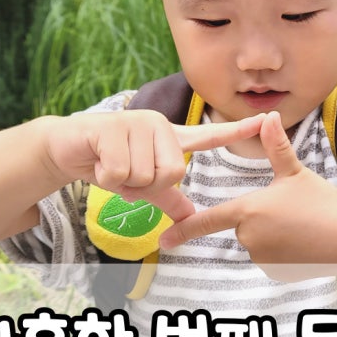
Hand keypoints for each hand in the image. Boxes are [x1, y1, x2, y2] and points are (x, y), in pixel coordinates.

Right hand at [45, 110, 265, 221]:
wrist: (68, 148)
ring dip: (122, 181)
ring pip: (143, 175)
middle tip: (126, 173)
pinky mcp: (113, 127)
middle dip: (144, 185)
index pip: (210, 135)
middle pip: (172, 173)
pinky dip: (106, 178)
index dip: (239, 130)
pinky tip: (98, 161)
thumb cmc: (109, 162)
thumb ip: (167, 198)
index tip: (269, 118)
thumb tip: (190, 218)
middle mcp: (159, 126)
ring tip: (111, 164)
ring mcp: (137, 123)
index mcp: (170, 138)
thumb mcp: (142, 184)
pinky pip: (120, 171)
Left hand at [158, 112, 336, 277]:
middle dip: (260, 218)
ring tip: (300, 227)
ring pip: (257, 242)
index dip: (183, 230)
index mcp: (248, 210)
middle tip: (291, 212)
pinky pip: (270, 258)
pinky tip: (303, 244)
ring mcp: (262, 258)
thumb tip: (269, 115)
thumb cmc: (322, 202)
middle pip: (242, 225)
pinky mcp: (276, 273)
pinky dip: (282, 252)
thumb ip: (276, 146)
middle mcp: (249, 237)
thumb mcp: (296, 172)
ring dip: (271, 235)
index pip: (208, 220)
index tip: (164, 241)